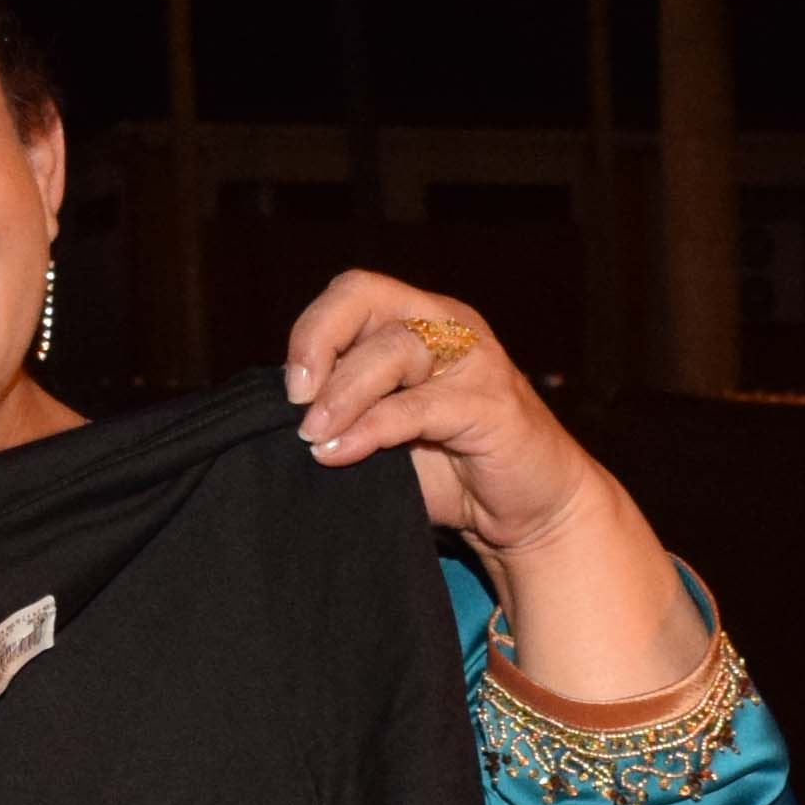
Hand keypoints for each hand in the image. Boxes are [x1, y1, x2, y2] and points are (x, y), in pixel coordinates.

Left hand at [280, 271, 594, 558]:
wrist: (531, 513)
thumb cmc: (454, 470)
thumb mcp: (385, 431)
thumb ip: (342, 411)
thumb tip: (274, 415)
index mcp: (420, 320)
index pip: (355, 291)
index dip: (313, 329)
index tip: (288, 388)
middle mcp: (448, 327)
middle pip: (368, 299)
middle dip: (318, 347)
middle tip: (295, 405)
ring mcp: (475, 362)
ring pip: (394, 348)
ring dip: (342, 393)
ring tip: (314, 435)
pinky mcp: (493, 407)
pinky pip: (420, 406)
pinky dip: (371, 428)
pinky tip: (342, 452)